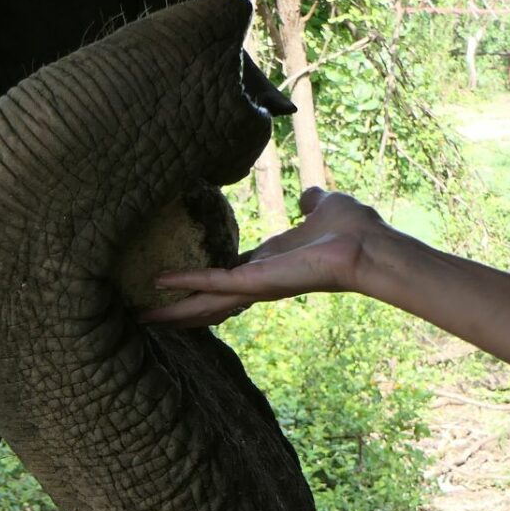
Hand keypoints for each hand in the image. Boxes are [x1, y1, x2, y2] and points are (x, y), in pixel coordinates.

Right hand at [141, 188, 390, 325]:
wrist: (368, 247)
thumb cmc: (352, 229)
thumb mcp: (324, 207)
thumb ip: (310, 202)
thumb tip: (309, 194)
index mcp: (270, 264)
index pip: (227, 277)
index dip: (200, 281)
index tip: (176, 285)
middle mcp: (259, 281)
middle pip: (209, 299)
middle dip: (178, 309)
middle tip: (144, 316)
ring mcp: (256, 285)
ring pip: (205, 301)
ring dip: (174, 310)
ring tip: (141, 316)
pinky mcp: (256, 282)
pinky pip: (214, 282)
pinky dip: (187, 282)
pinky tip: (159, 284)